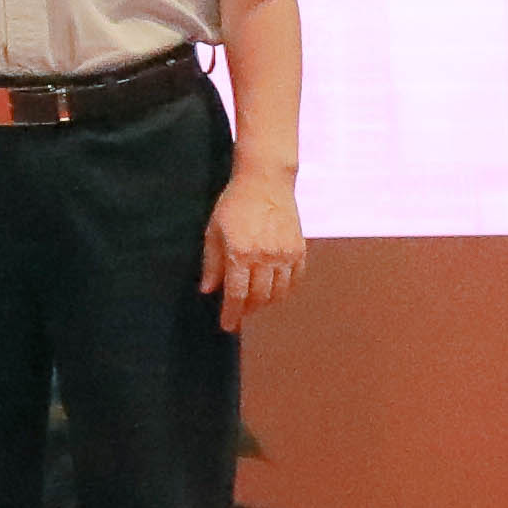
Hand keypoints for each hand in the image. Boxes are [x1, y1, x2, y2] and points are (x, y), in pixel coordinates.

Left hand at [203, 161, 304, 328]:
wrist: (266, 181)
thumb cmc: (234, 204)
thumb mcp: (214, 231)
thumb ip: (212, 263)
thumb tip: (208, 290)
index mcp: (240, 253)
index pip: (237, 294)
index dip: (231, 313)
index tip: (227, 326)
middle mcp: (265, 257)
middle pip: (259, 297)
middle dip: (248, 311)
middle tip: (239, 315)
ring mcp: (286, 254)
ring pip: (279, 292)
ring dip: (266, 303)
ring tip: (255, 304)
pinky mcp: (300, 249)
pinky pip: (295, 280)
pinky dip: (285, 291)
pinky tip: (275, 291)